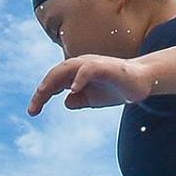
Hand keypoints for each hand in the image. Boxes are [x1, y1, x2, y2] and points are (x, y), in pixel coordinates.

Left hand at [28, 55, 153, 114]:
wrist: (143, 82)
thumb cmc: (116, 87)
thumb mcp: (93, 99)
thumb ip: (79, 100)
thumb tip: (66, 102)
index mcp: (76, 73)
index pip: (53, 81)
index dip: (41, 95)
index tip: (32, 111)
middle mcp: (81, 65)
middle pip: (56, 74)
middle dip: (42, 90)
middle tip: (33, 108)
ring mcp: (93, 64)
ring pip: (67, 68)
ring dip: (53, 81)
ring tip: (43, 95)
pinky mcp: (106, 66)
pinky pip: (89, 69)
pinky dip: (79, 77)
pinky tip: (72, 90)